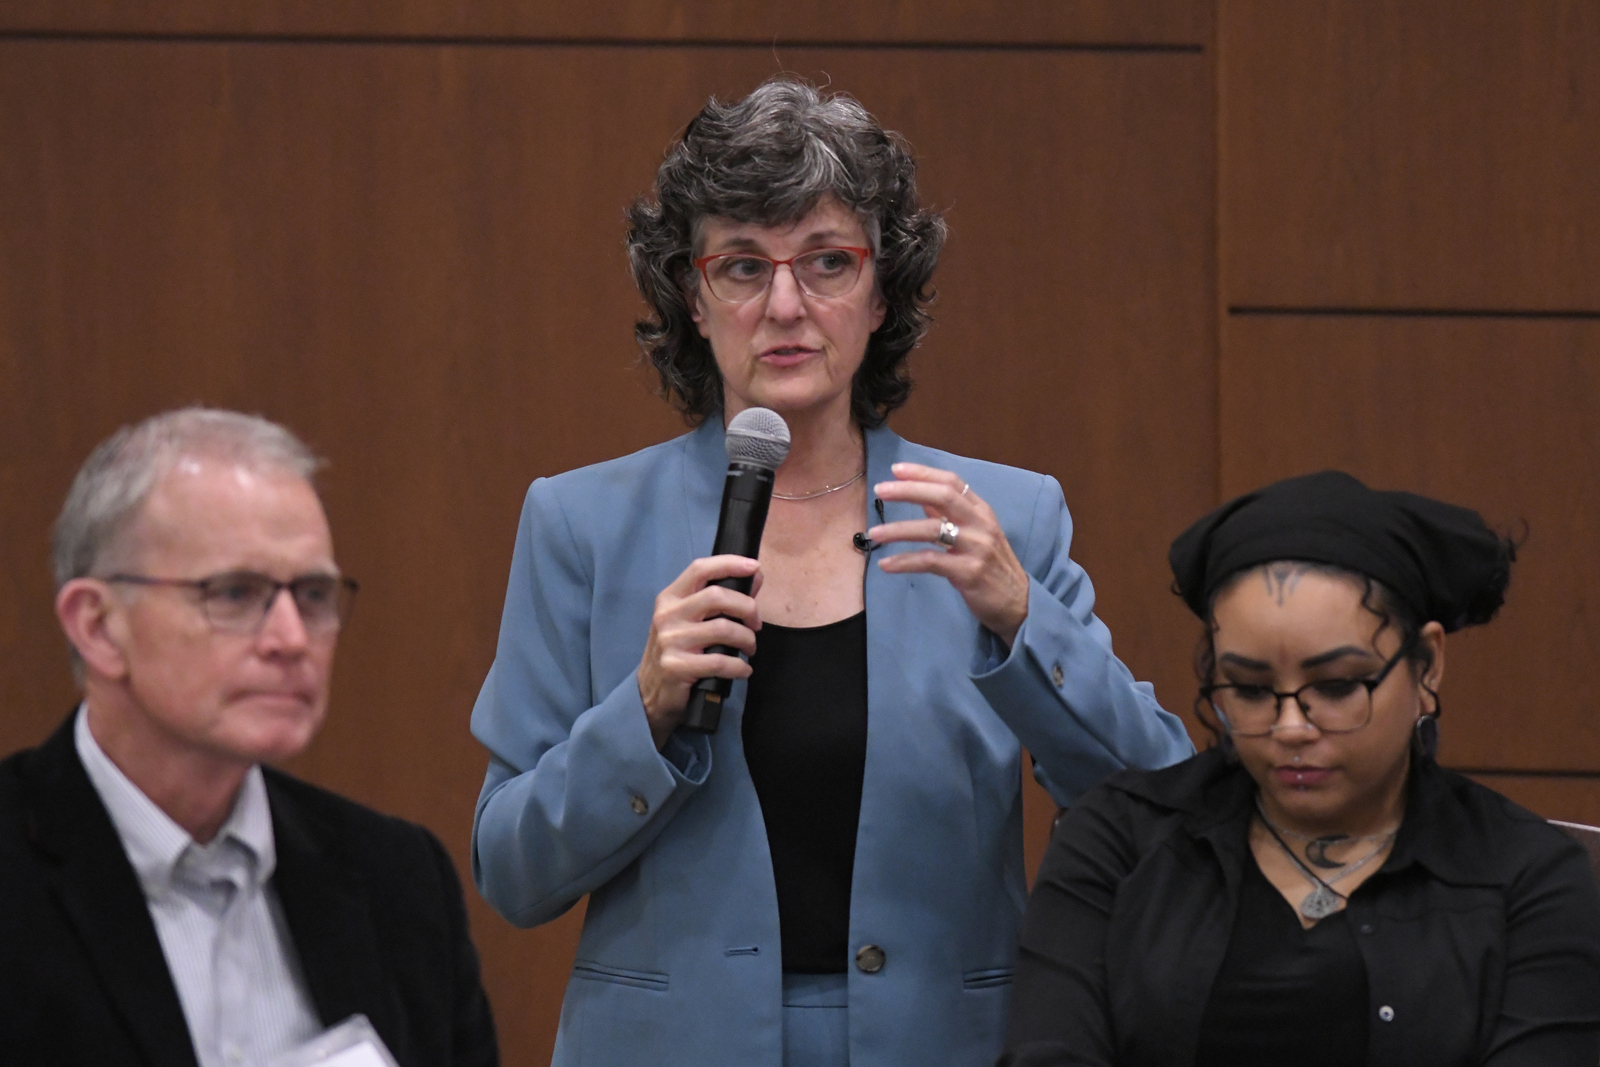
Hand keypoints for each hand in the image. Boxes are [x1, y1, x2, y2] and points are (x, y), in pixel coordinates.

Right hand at [638, 555, 762, 748]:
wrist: (649, 693)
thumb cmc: (677, 652)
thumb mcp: (691, 621)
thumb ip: (721, 599)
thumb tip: (755, 575)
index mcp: (670, 598)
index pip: (700, 569)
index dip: (729, 563)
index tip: (754, 567)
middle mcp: (667, 615)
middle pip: (717, 596)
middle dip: (747, 608)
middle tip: (756, 625)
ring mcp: (670, 641)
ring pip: (723, 629)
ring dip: (747, 640)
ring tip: (750, 649)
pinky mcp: (676, 667)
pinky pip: (720, 662)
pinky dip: (740, 666)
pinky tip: (743, 670)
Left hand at [868, 463, 1029, 648]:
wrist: (1018, 604)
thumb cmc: (992, 567)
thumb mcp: (975, 535)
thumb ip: (949, 516)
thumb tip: (920, 498)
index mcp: (982, 511)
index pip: (952, 482)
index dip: (923, 473)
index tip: (895, 469)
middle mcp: (981, 524)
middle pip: (942, 496)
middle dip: (908, 490)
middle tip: (880, 490)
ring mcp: (976, 547)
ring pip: (932, 529)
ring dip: (898, 529)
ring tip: (874, 533)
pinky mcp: (969, 572)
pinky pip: (930, 561)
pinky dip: (905, 561)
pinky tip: (886, 565)